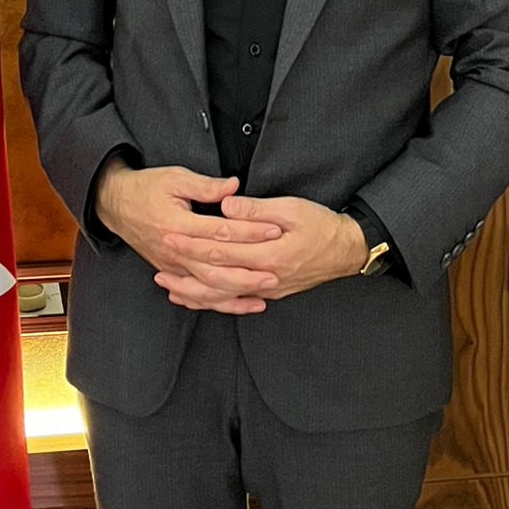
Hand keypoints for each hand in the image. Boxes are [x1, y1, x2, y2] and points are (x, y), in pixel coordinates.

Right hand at [95, 162, 284, 314]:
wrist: (115, 204)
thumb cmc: (145, 188)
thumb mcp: (175, 178)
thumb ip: (206, 186)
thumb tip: (234, 187)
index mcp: (177, 224)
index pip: (220, 232)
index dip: (249, 231)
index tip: (273, 230)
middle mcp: (174, 250)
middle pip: (215, 269)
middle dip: (247, 274)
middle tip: (274, 274)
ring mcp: (171, 265)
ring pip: (206, 288)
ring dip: (234, 295)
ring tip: (261, 297)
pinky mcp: (170, 271)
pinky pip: (195, 294)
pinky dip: (215, 303)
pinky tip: (235, 304)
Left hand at [159, 194, 366, 307]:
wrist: (346, 250)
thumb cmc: (321, 225)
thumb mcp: (292, 208)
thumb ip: (256, 209)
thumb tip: (226, 206)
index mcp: (269, 254)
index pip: (221, 250)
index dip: (193, 243)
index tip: (171, 234)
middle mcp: (265, 278)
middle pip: (216, 277)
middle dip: (185, 267)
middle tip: (162, 255)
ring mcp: (267, 290)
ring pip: (222, 297)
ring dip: (193, 291)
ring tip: (167, 284)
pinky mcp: (269, 293)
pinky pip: (234, 301)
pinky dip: (212, 301)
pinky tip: (195, 298)